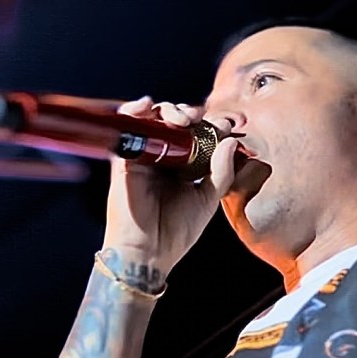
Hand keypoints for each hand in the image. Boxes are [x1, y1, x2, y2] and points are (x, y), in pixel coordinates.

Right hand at [102, 95, 238, 276]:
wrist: (149, 251)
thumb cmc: (177, 231)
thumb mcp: (208, 199)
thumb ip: (222, 171)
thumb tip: (230, 141)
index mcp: (184, 166)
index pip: (199, 135)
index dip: (214, 124)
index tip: (232, 123)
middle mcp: (163, 158)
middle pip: (176, 122)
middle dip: (192, 114)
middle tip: (203, 120)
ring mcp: (144, 157)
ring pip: (154, 119)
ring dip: (170, 110)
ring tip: (184, 119)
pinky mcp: (125, 158)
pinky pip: (127, 126)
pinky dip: (135, 109)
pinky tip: (149, 106)